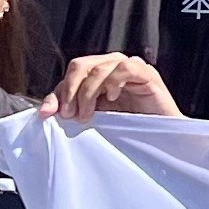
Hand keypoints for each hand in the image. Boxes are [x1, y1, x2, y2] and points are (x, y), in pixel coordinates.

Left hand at [42, 55, 180, 123]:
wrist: (163, 143)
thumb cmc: (131, 132)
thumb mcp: (94, 119)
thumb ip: (71, 110)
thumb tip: (45, 111)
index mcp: (99, 75)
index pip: (72, 74)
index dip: (58, 93)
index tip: (48, 115)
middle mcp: (112, 67)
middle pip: (81, 65)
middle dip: (70, 90)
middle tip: (70, 115)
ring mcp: (130, 69)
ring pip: (98, 67)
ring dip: (87, 92)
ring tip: (88, 115)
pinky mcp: (147, 74)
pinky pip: (124, 68)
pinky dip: (113, 82)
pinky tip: (113, 99)